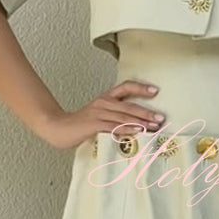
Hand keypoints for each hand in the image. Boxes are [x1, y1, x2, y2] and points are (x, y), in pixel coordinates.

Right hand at [37, 81, 165, 149]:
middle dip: (147, 112)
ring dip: (141, 122)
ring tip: (154, 127)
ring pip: (124, 116)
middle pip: (129, 105)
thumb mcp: (100, 115)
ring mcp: (98, 113)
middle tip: (161, 118)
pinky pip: (114, 126)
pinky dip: (127, 129)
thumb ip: (116, 116)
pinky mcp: (94, 124)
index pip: (125, 87)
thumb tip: (138, 123)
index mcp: (106, 98)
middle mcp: (103, 102)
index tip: (156, 90)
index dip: (141, 87)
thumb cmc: (81, 125)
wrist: (58, 128)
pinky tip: (137, 131)